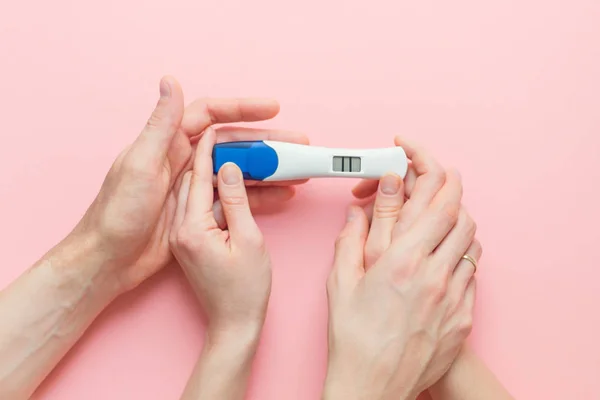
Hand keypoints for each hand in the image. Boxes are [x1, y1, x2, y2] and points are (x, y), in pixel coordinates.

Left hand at [68, 76, 306, 292]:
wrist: (109, 262)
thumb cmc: (119, 213)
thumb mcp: (140, 164)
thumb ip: (160, 125)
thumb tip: (170, 80)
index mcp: (168, 145)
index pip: (211, 116)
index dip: (243, 109)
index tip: (273, 109)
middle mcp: (182, 162)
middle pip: (233, 144)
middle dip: (267, 143)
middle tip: (298, 144)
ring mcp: (193, 189)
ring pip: (238, 172)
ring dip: (268, 170)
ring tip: (298, 170)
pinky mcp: (199, 213)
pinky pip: (235, 199)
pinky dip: (259, 197)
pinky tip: (281, 195)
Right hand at [323, 137, 479, 399]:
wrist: (374, 386)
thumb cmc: (352, 336)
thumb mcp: (341, 280)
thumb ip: (353, 235)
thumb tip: (362, 205)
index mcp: (404, 260)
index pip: (436, 199)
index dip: (430, 167)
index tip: (413, 153)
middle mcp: (437, 274)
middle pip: (462, 213)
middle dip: (448, 188)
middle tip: (428, 182)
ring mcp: (455, 296)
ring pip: (472, 241)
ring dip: (455, 222)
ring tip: (432, 222)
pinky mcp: (464, 317)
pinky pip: (472, 273)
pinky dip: (459, 256)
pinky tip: (438, 262)